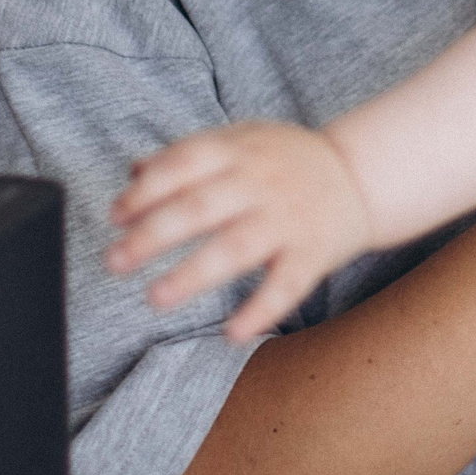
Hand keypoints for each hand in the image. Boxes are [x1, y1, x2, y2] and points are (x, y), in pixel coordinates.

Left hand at [107, 122, 372, 342]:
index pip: (183, 164)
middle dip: (151, 236)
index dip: (145, 190)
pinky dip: (260, 311)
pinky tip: (231, 333)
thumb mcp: (242, 141)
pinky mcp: (313, 253)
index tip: (115, 216)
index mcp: (239, 150)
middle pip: (199, 208)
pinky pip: (285, 286)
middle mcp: (261, 182)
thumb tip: (133, 173)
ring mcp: (288, 218)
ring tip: (156, 298)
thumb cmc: (287, 161)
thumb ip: (189, 154)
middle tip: (114, 261)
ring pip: (235, 248)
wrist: (361, 174)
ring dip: (192, 275)